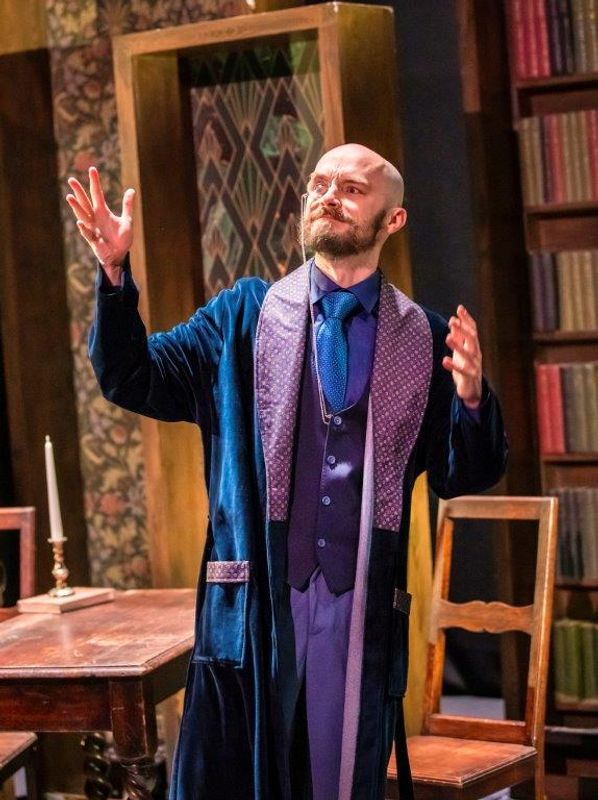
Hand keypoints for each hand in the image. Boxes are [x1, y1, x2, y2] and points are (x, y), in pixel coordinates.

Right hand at [66, 166, 134, 285]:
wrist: (119, 255)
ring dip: (76, 207)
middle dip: (78, 192)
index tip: (92, 169)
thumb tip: (131, 190)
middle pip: (85, 202)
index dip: (95, 182)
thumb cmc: (121, 238)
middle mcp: (94, 218)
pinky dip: (84, 228)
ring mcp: (92, 228)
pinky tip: (80, 223)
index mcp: (102, 211)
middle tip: (71, 180)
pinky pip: (87, 233)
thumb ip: (127, 206)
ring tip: (69, 197)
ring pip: (82, 215)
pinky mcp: (92, 240)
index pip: (97, 193)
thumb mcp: (127, 220)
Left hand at [442, 305, 482, 407]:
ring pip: (468, 354)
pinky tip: (444, 361)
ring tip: (448, 338)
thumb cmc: (465, 366)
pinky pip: (462, 371)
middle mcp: (476, 354)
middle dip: (463, 329)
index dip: (467, 319)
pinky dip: (454, 366)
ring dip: (458, 345)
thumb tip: (453, 320)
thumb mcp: (461, 350)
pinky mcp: (469, 377)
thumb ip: (458, 337)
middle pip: (472, 339)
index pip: (473, 329)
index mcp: (474, 346)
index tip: (460, 308)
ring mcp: (474, 365)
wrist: (472, 389)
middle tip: (453, 321)